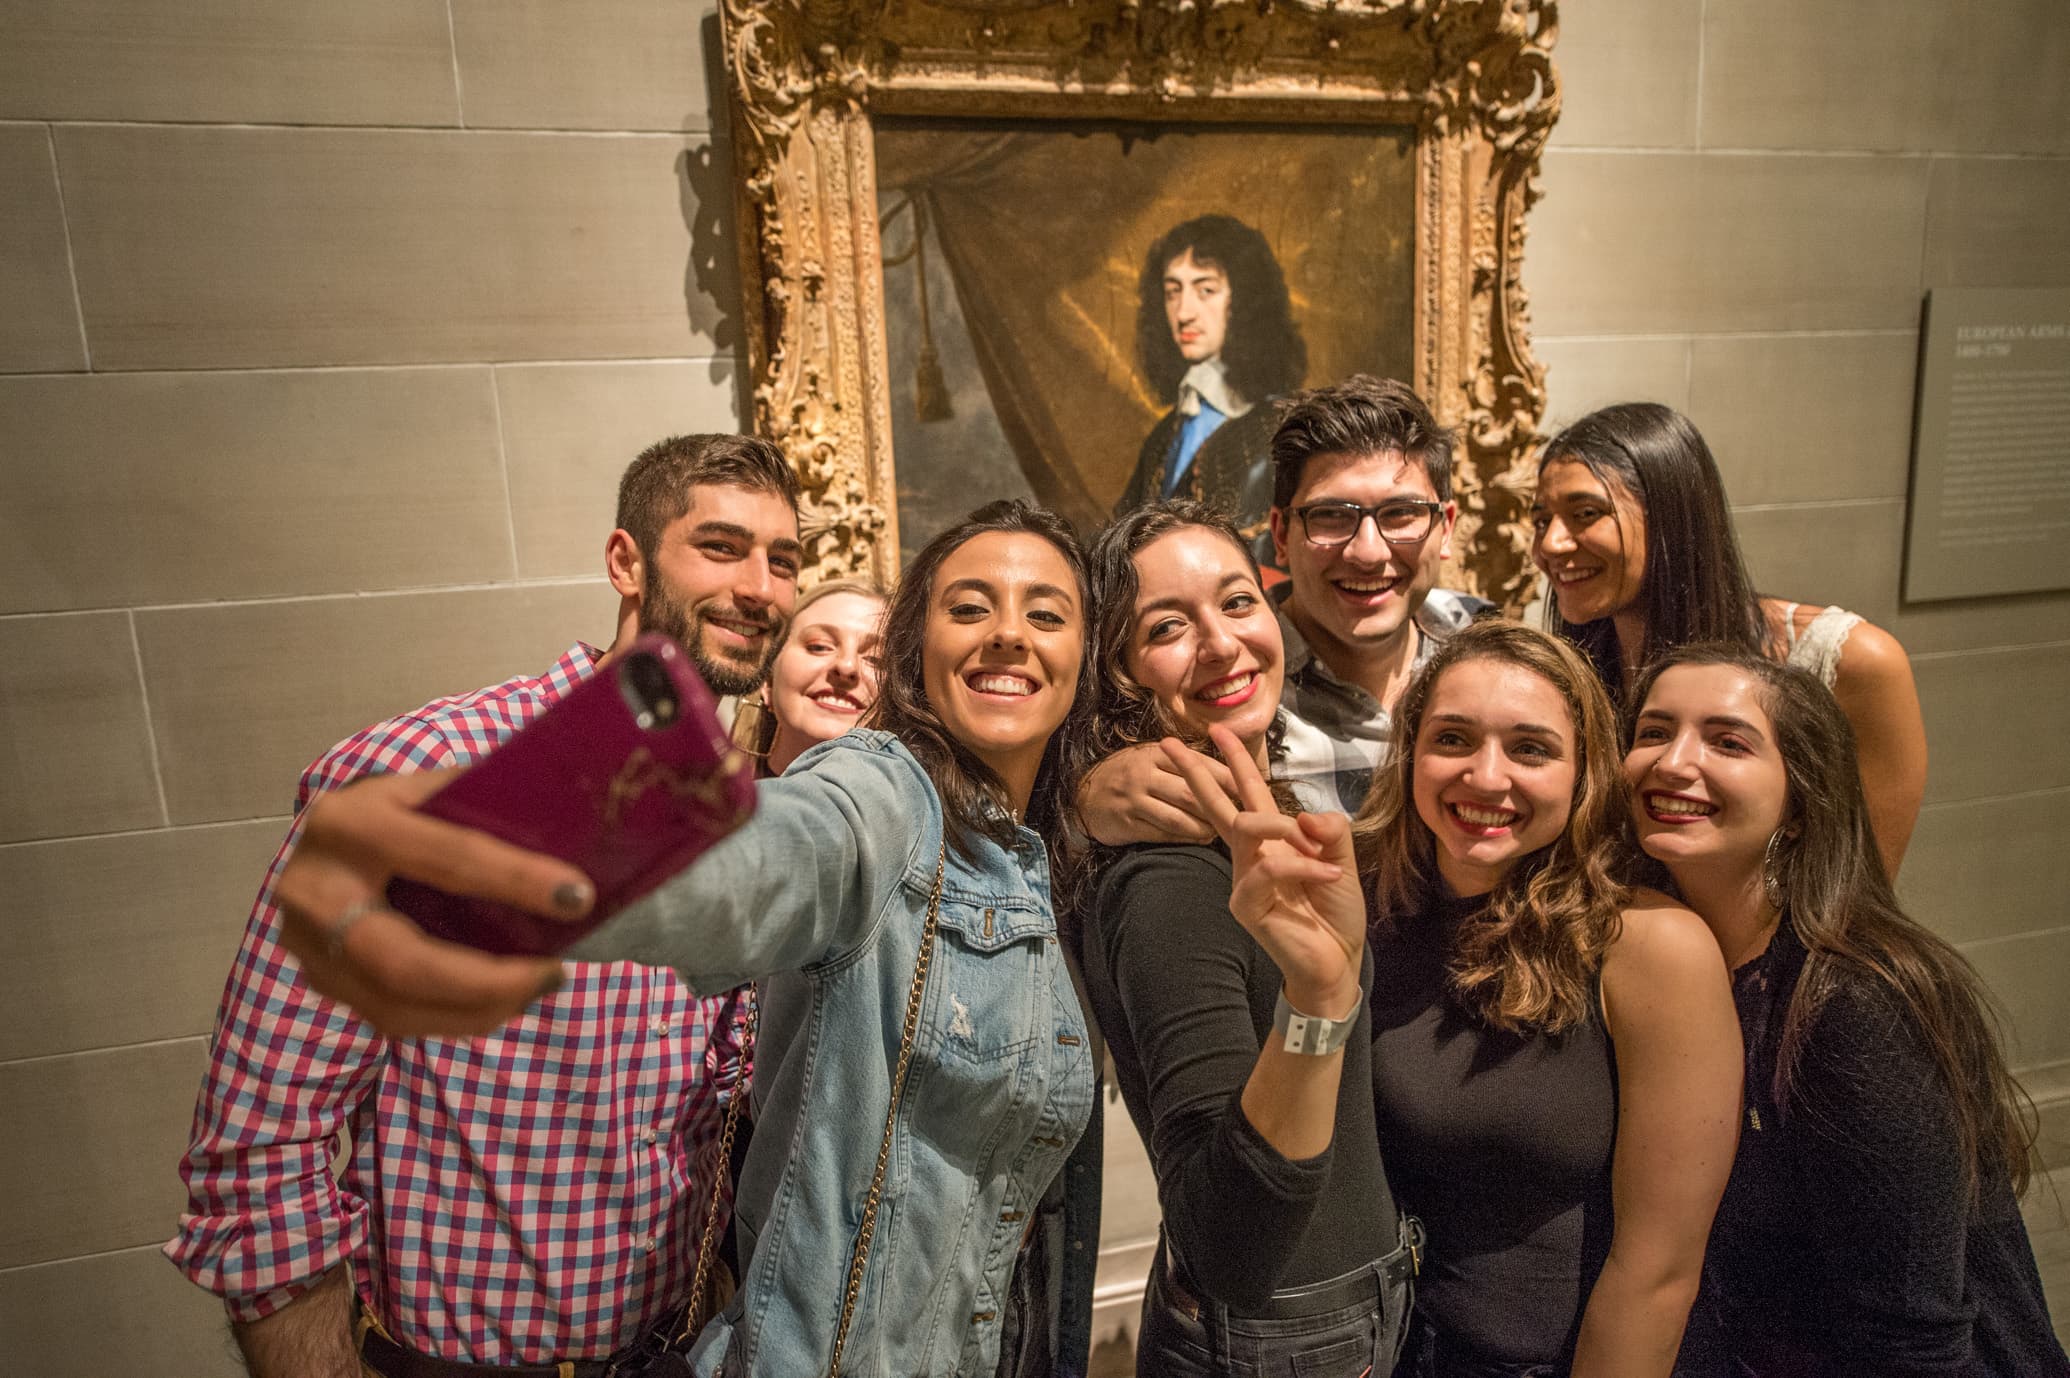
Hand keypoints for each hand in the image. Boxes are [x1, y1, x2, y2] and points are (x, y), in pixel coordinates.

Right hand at [273, 769, 587, 1037]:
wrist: (317, 841)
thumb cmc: (390, 811)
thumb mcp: (423, 788)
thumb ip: (479, 802)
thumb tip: (571, 825)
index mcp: (350, 824)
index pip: (443, 856)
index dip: (514, 879)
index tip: (577, 897)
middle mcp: (317, 890)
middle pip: (405, 962)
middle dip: (488, 981)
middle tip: (554, 974)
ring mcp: (311, 947)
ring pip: (397, 1006)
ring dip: (480, 1008)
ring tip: (539, 987)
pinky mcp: (323, 982)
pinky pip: (394, 1017)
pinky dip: (457, 1016)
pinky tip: (503, 1001)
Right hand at [1077, 741, 1235, 845]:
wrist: (1084, 793)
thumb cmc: (1130, 774)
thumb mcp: (1154, 758)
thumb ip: (1186, 764)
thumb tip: (1232, 774)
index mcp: (1157, 753)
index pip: (1201, 764)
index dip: (1229, 779)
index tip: (1251, 792)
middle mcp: (1145, 773)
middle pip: (1192, 792)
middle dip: (1220, 808)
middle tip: (1244, 820)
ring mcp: (1135, 798)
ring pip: (1179, 816)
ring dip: (1204, 827)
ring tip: (1222, 833)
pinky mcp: (1128, 823)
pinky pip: (1163, 833)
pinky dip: (1185, 837)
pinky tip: (1199, 839)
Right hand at [1160, 726, 1363, 1015]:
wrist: (1338, 960)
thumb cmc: (1335, 911)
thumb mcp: (1342, 861)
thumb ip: (1329, 830)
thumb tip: (1304, 814)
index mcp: (1271, 841)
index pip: (1247, 792)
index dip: (1234, 760)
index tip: (1216, 730)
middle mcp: (1251, 855)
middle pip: (1217, 804)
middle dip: (1196, 772)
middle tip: (1168, 745)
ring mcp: (1245, 880)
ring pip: (1247, 827)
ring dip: (1283, 827)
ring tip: (1316, 846)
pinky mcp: (1246, 905)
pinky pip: (1267, 868)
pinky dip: (1301, 865)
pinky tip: (1329, 875)